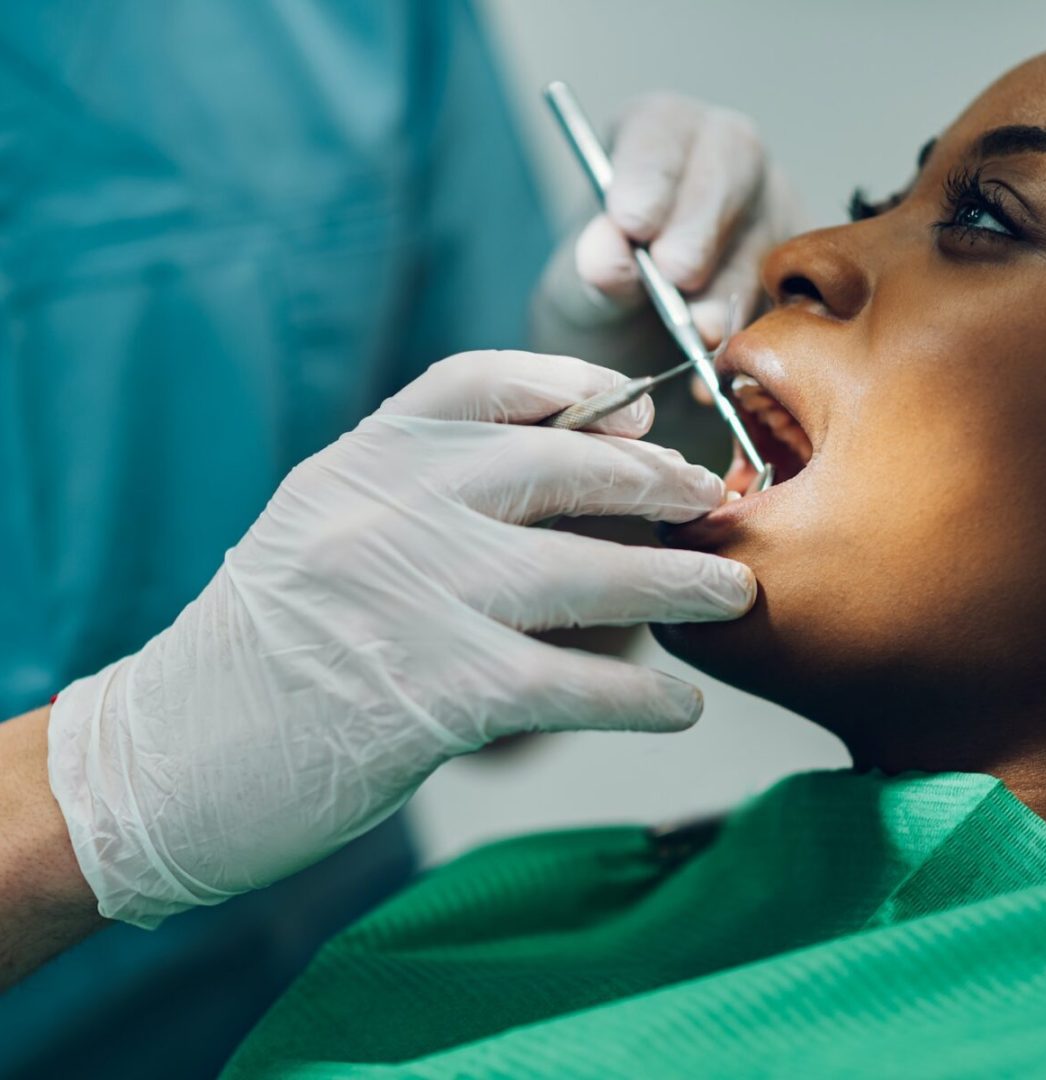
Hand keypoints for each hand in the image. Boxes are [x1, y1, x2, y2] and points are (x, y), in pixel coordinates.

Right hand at [48, 351, 754, 926]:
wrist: (164, 758)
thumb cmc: (261, 651)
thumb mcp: (320, 536)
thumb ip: (417, 500)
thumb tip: (561, 494)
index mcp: (358, 464)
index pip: (476, 384)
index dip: (571, 385)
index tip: (635, 414)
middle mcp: (385, 511)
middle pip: (553, 467)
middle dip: (650, 483)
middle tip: (709, 500)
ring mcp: (411, 598)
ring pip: (579, 573)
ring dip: (672, 585)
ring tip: (730, 592)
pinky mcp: (431, 694)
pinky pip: (568, 682)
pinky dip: (638, 695)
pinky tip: (679, 703)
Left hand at [560, 94, 798, 344]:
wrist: (645, 346)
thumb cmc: (609, 296)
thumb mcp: (582, 286)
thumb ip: (595, 269)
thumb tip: (607, 252)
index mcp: (657, 136)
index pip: (662, 129)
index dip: (650, 173)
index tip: (632, 222)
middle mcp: (723, 155)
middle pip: (732, 164)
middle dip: (700, 226)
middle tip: (674, 275)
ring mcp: (771, 203)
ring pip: (768, 226)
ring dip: (732, 286)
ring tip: (699, 332)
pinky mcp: (801, 258)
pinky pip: (796, 282)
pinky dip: (758, 322)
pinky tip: (724, 356)